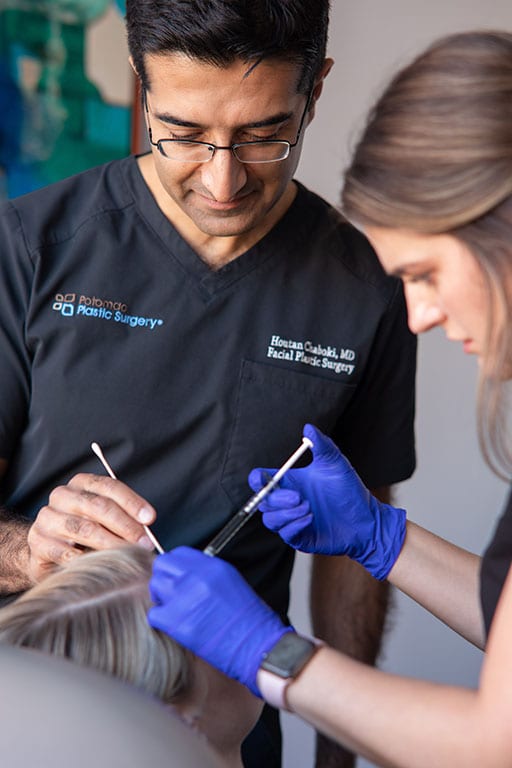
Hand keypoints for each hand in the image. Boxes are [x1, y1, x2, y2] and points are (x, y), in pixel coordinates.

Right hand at [27, 473, 156, 581]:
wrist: (47, 549)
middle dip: (126, 525)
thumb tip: (147, 528)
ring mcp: (48, 517)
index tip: (149, 518)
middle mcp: (63, 495)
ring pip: (84, 528)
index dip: (132, 502)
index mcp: (81, 483)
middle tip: (143, 543)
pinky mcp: (38, 541)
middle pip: (99, 506)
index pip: (110, 487)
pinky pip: (66, 551)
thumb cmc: (84, 531)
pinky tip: (98, 565)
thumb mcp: (104, 519)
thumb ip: (124, 517)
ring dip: (111, 544)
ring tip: (127, 556)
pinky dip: (85, 559)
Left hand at [148, 547, 291, 695]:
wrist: (257, 645)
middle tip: (171, 594)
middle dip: (163, 578)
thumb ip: (206, 573)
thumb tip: (186, 573)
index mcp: (212, 567)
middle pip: (162, 566)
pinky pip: (155, 615)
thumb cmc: (249, 618)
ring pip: (155, 587)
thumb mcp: (231, 582)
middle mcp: (197, 578)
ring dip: (161, 598)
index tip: (176, 576)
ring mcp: (186, 599)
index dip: (174, 566)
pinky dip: (161, 621)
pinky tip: (175, 626)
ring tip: (174, 610)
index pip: (178, 553)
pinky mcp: (178, 623)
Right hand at [248, 424, 405, 579]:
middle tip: (297, 497)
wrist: (366, 519)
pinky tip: (310, 518)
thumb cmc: (349, 490)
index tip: (263, 479)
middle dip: (276, 499)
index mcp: (290, 482)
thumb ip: (322, 445)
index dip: (257, 480)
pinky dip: (294, 526)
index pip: (261, 481)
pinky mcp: (299, 537)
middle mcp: (287, 502)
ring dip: (286, 514)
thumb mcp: (336, 464)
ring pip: (270, 520)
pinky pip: (285, 534)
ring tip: (309, 508)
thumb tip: (308, 428)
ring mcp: (291, 520)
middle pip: (263, 501)